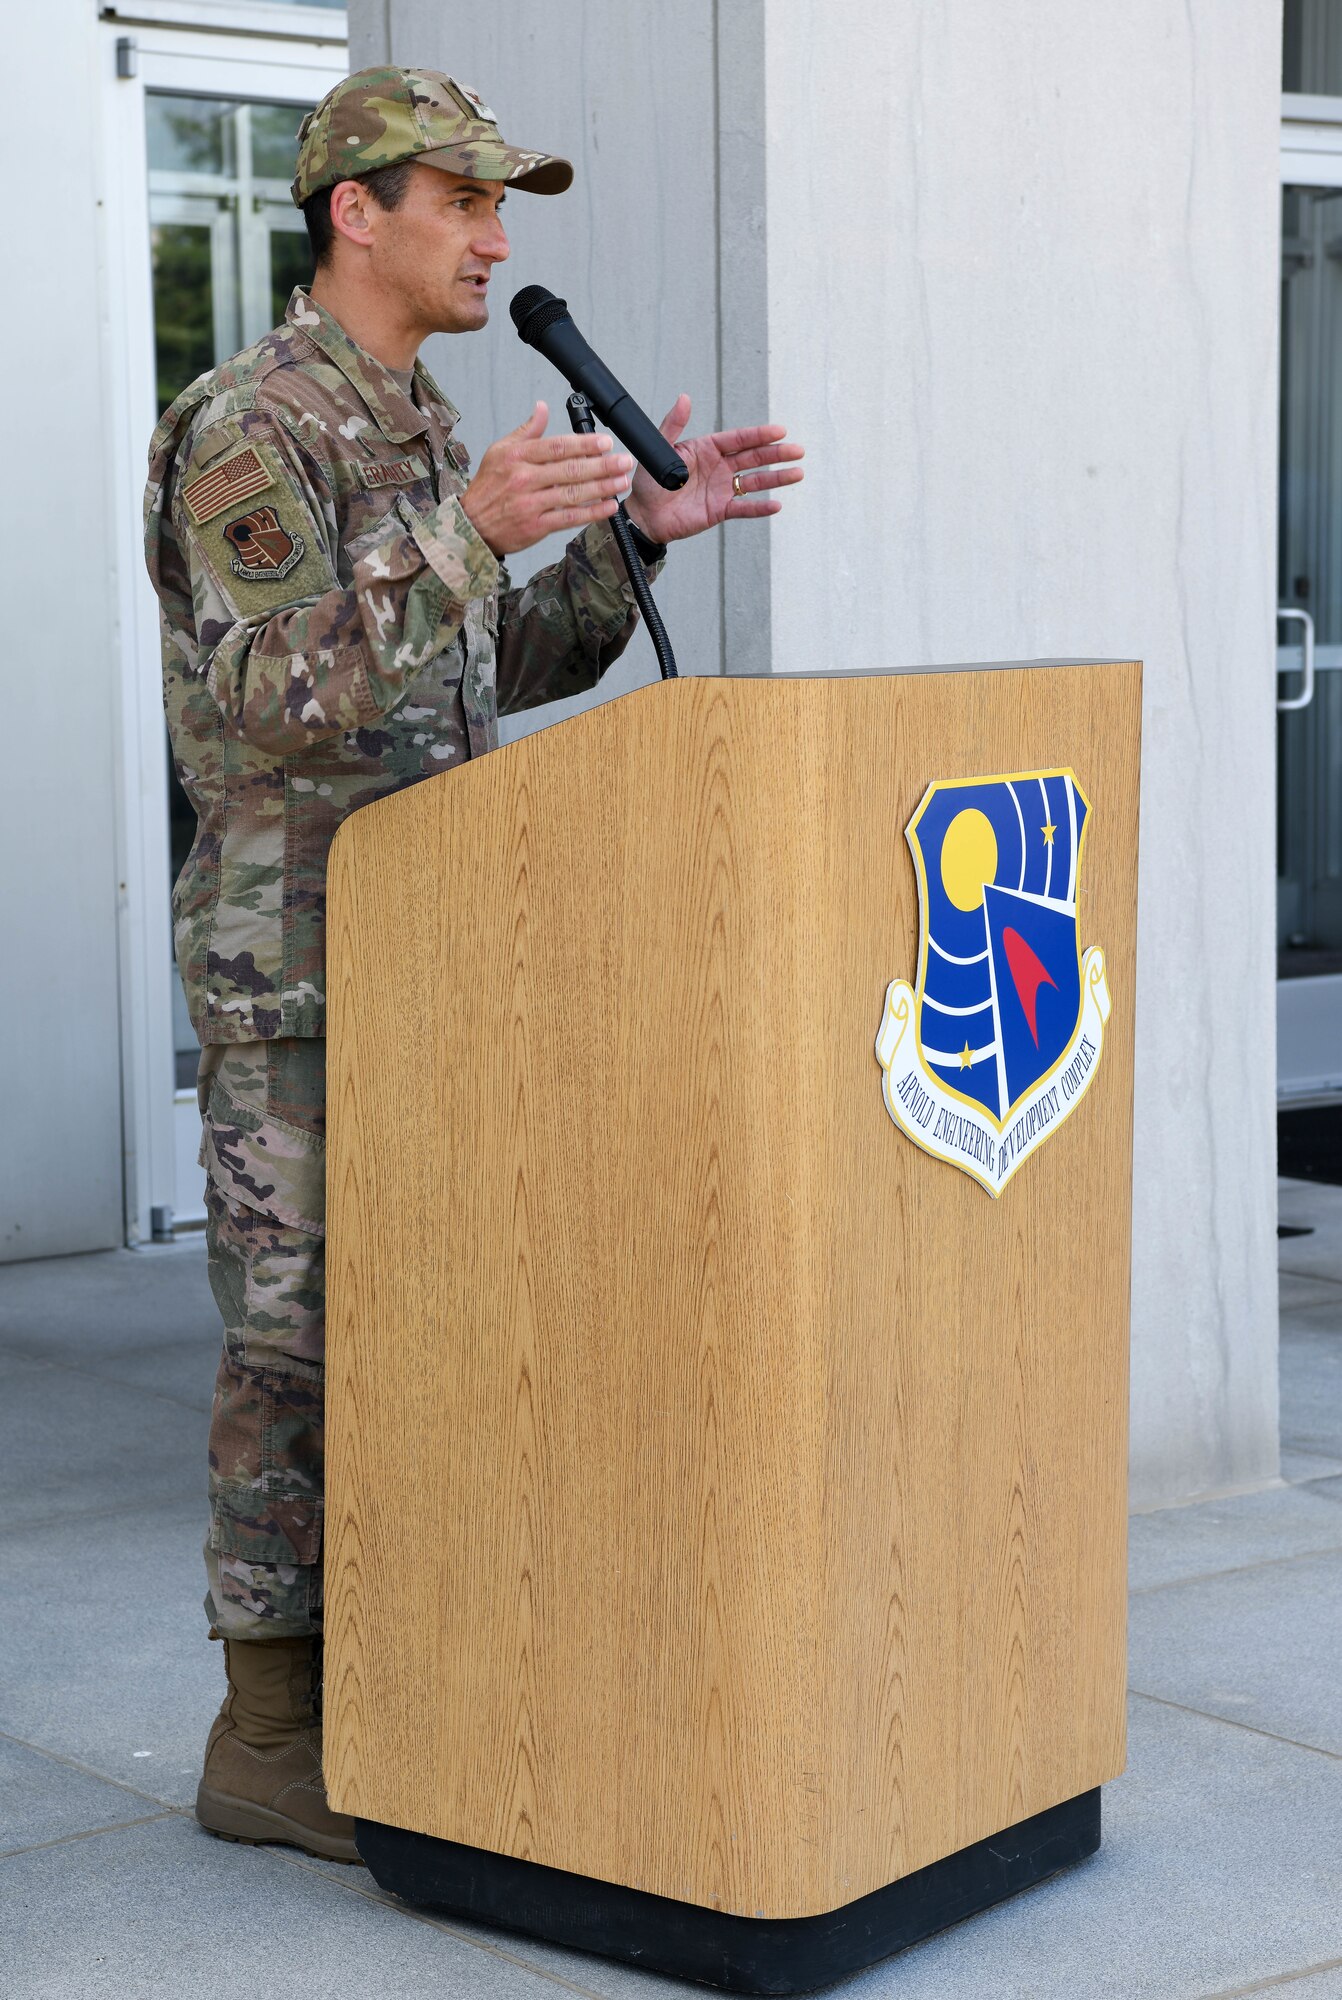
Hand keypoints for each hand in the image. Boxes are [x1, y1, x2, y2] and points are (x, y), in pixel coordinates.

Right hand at [461, 403, 633, 556]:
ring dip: (602, 487)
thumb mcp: (500, 451)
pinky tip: (609, 506)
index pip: (556, 446)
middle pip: (569, 469)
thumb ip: (526, 431)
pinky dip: (591, 512)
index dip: (584, 444)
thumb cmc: (487, 488)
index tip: (605, 442)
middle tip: (624, 460)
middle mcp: (524, 479)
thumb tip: (542, 407)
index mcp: (516, 456)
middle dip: (602, 465)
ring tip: (622, 481)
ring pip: (572, 494)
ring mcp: (530, 504)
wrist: (471, 525)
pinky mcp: (536, 526)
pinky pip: (569, 518)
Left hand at [622, 395, 804, 545]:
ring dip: (777, 478)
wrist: (644, 515)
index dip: (759, 435)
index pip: (739, 439)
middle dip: (777, 454)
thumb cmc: (650, 481)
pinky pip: (744, 508)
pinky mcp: (721, 510)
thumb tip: (685, 398)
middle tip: (798, 450)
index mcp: (708, 449)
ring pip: (755, 482)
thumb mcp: (660, 449)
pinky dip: (759, 508)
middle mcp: (719, 467)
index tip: (780, 431)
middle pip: (754, 458)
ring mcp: (722, 489)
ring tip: (797, 473)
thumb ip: (673, 425)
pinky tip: (776, 505)